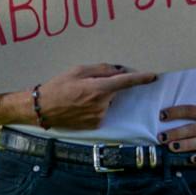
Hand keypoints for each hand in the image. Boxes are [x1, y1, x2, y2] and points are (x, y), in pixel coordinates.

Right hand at [33, 64, 162, 130]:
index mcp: (98, 89)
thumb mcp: (78, 71)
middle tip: (85, 85)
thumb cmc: (58, 87)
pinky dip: (93, 107)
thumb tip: (117, 71)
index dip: (141, 78)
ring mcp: (99, 117)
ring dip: (98, 97)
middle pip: (113, 91)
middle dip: (105, 86)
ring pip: (106, 101)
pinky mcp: (94, 125)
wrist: (42, 109)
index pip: (125, 82)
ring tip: (78, 96)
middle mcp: (101, 104)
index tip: (153, 76)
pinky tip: (79, 106)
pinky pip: (100, 111)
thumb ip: (100, 70)